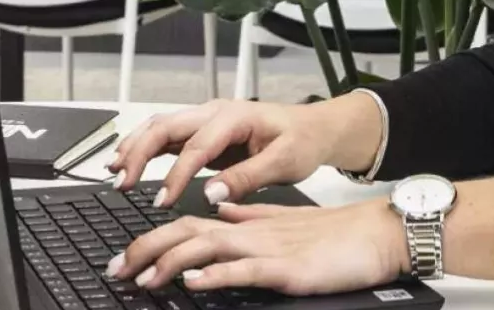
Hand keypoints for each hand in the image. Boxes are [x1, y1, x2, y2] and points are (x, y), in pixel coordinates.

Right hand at [107, 99, 349, 208]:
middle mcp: (215, 112)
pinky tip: (127, 162)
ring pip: (160, 126)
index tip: (161, 201)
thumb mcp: (285, 162)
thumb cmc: (301, 141)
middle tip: (121, 182)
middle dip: (139, 153)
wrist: (313, 128)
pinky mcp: (203, 131)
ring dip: (134, 146)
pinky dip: (144, 146)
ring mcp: (206, 119)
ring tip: (114, 171)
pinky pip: (167, 135)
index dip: (176, 174)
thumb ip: (248, 177)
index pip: (196, 146)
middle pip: (166, 126)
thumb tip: (211, 193)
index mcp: (235, 117)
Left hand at [107, 199, 406, 295]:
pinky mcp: (289, 268)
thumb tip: (218, 211)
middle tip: (115, 270)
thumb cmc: (336, 235)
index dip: (151, 240)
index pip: (188, 226)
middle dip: (145, 250)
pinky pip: (246, 269)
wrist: (377, 233)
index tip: (124, 260)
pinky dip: (217, 274)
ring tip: (142, 278)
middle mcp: (251, 232)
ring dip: (169, 262)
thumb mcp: (283, 223)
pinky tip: (195, 283)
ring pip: (209, 248)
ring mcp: (269, 248)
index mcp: (247, 223)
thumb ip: (249, 216)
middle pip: (186, 233)